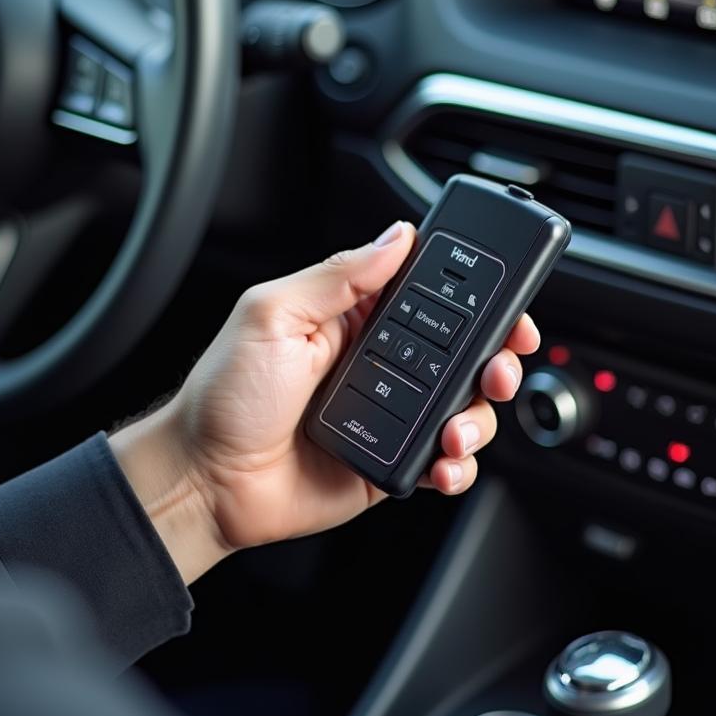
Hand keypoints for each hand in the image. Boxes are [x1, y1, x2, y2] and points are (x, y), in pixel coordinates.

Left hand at [110, 221, 539, 583]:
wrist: (206, 480)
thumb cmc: (224, 395)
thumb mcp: (272, 315)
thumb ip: (337, 275)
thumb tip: (396, 236)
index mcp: (351, 317)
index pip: (429, 294)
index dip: (476, 295)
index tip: (509, 298)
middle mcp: (378, 363)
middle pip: (463, 351)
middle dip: (496, 356)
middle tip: (501, 365)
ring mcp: (388, 414)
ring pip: (464, 407)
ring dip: (478, 416)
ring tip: (456, 427)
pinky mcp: (390, 461)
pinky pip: (443, 461)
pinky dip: (457, 465)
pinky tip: (442, 463)